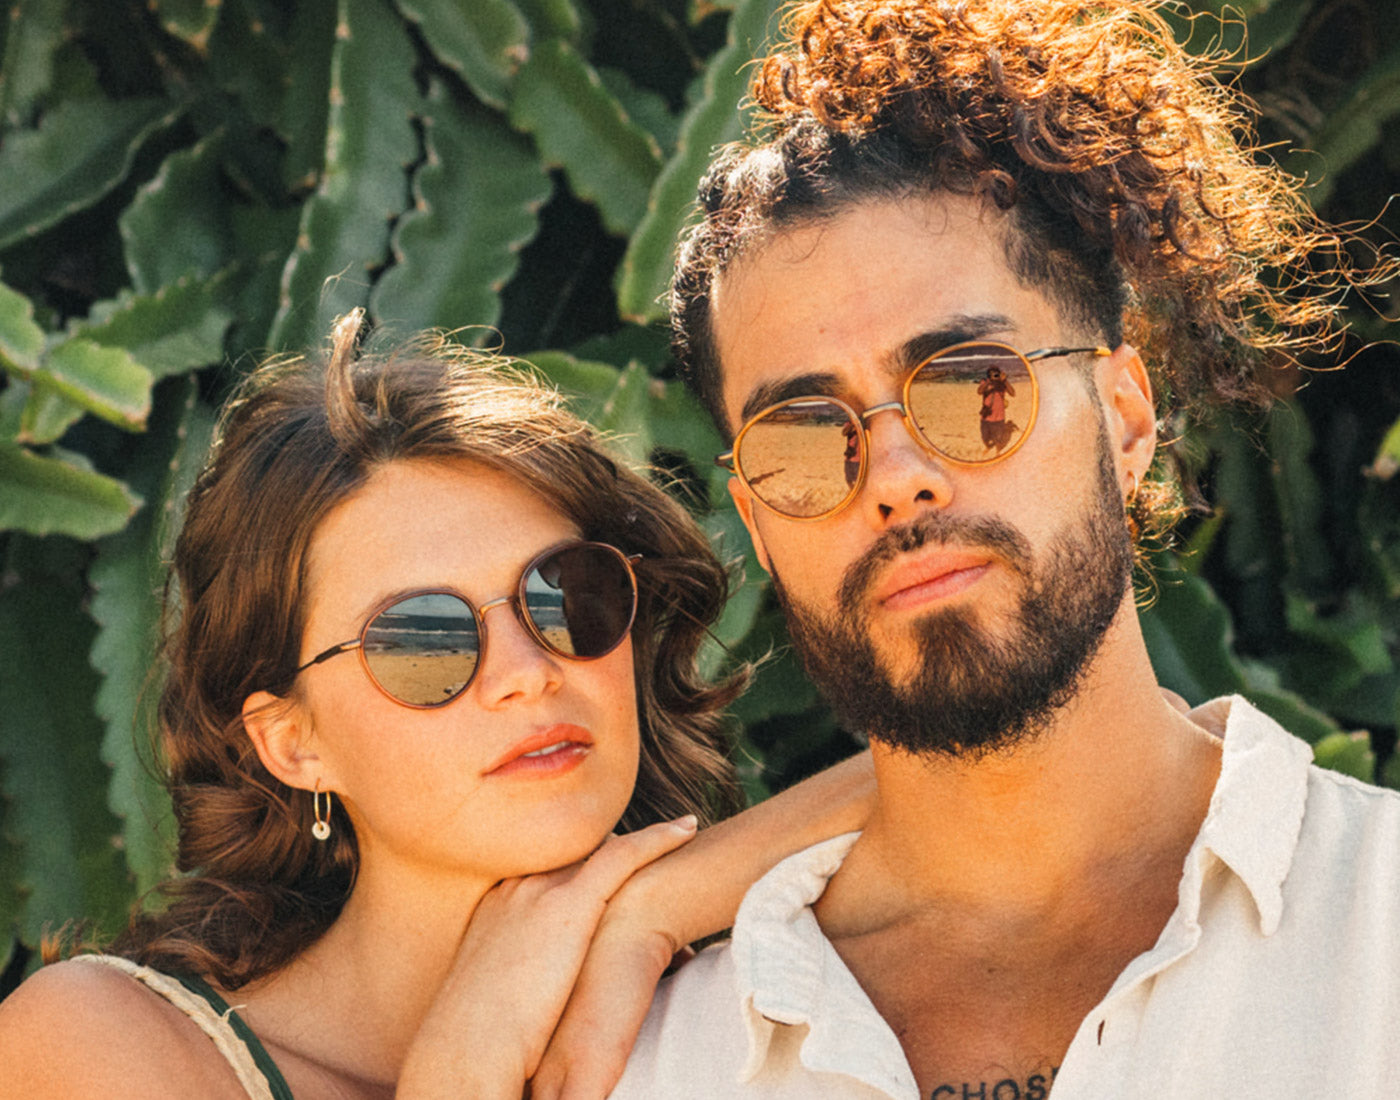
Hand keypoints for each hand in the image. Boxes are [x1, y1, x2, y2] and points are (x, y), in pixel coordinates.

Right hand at [394, 816, 696, 1099]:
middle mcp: (519, 887)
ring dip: (644, 840)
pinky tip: (688, 829)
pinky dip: (658, 839)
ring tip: (681, 830)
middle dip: (613, 849)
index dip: (583, 862)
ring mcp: (541, 892)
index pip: (550, 865)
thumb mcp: (490, 995)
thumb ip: (513, 978)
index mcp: (498, 904)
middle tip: (654, 846)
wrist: (467, 1049)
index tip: (610, 863)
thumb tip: (531, 995)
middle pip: (576, 851)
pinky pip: (623, 856)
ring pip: (602, 846)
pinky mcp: (570, 905)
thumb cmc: (478, 1041)